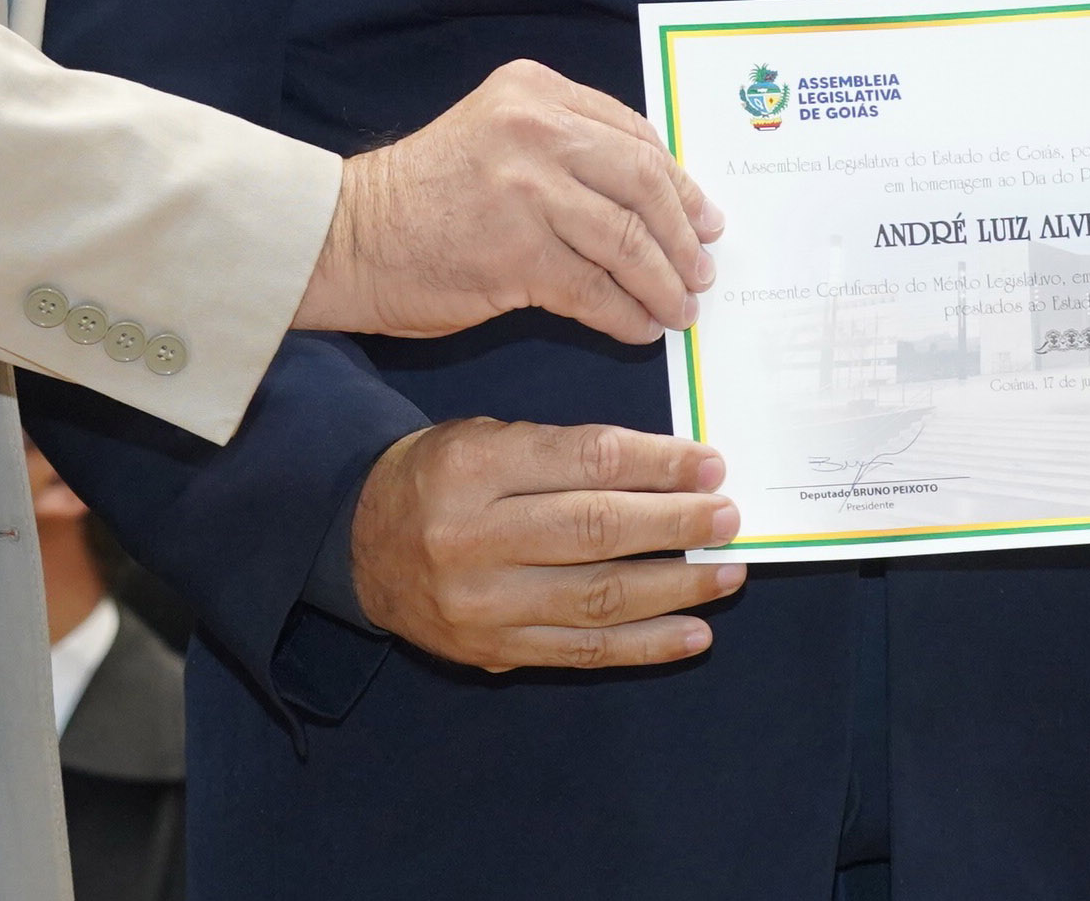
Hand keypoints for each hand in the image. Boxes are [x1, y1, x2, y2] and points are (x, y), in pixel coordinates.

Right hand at [293, 61, 723, 342]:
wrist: (345, 238)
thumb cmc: (425, 196)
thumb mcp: (499, 138)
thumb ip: (568, 150)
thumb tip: (659, 203)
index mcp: (536, 90)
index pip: (635, 133)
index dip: (679, 182)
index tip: (702, 217)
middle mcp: (536, 128)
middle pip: (645, 182)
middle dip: (685, 234)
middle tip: (702, 269)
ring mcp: (527, 189)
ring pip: (628, 240)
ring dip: (664, 282)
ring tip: (680, 308)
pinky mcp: (516, 253)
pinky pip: (595, 288)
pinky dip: (625, 312)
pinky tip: (638, 328)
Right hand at [350, 418, 745, 672]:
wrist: (360, 544)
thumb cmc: (440, 478)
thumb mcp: (486, 438)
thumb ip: (566, 452)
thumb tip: (670, 471)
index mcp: (473, 467)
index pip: (585, 460)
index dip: (657, 463)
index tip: (710, 464)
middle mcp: (474, 538)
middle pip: (596, 530)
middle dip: (676, 524)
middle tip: (729, 517)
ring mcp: (484, 605)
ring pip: (598, 597)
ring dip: (676, 587)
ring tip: (727, 572)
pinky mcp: (493, 651)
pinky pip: (583, 652)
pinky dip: (646, 645)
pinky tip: (694, 631)